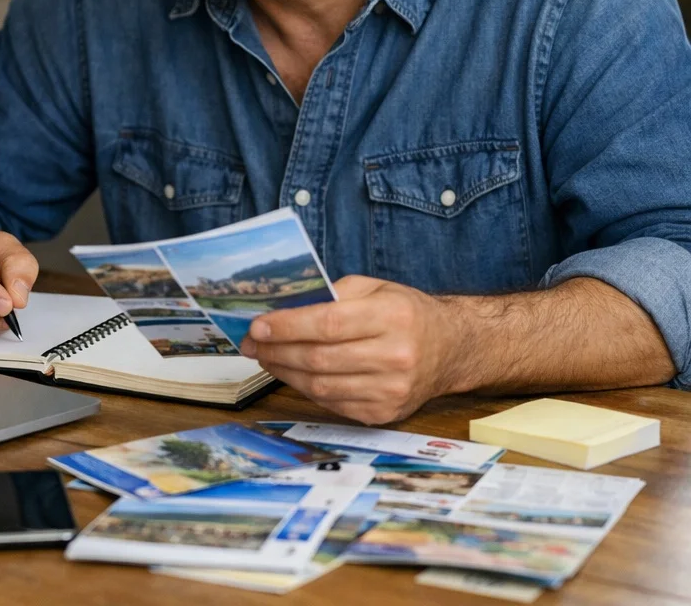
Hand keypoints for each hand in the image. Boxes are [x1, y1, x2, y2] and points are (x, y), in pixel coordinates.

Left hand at [240, 275, 464, 424]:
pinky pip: (333, 404)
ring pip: (322, 386)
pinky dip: (305, 389)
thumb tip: (283, 308)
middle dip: (276, 351)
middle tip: (251, 343)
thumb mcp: (375, 288)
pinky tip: (291, 373)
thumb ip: (334, 295)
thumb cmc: (406, 312)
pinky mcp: (385, 414)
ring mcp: (392, 390)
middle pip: (320, 358)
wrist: (450, 349)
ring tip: (264, 357)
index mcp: (393, 317)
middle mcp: (396, 356)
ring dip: (284, 372)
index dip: (287, 327)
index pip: (329, 324)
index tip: (257, 326)